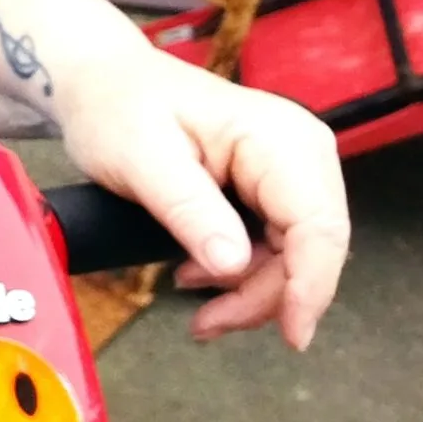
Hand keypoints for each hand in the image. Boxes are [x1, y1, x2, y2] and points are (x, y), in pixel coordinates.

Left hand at [54, 49, 348, 350]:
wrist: (104, 84)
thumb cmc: (117, 109)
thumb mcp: (140, 160)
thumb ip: (189, 209)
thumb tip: (234, 264)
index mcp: (279, 138)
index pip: (318, 225)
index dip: (310, 286)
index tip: (291, 337)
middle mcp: (301, 152)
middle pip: (312, 248)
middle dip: (266, 296)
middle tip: (204, 324)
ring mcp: (291, 170)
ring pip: (296, 256)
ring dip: (252, 293)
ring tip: (195, 307)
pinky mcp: (274, 188)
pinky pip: (277, 247)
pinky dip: (244, 276)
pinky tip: (198, 279)